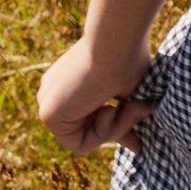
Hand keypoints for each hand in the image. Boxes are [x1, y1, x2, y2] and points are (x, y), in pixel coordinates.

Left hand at [36, 36, 151, 154]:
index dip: (114, 129)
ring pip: (84, 139)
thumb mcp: (129, 92)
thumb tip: (136, 147)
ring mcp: (48, 102)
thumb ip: (125, 117)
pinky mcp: (48, 114)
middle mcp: (54, 91)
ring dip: (115, 127)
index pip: (87, 116)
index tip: (137, 143)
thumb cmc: (127, 57)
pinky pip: (79, 144)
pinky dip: (103, 133)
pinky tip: (108, 109)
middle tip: (142, 110)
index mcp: (67, 81)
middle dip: (118, 128)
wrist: (116, 42)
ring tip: (128, 105)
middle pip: (86, 130)